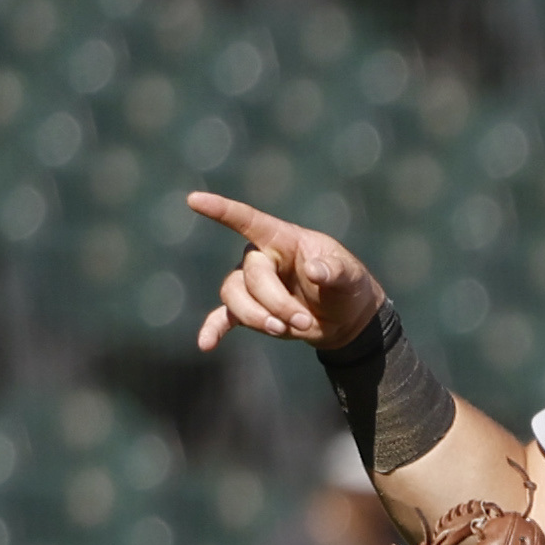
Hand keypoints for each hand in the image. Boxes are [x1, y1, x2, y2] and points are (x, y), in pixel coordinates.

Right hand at [188, 193, 387, 353]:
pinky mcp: (249, 311)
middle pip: (250, 276)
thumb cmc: (346, 286)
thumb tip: (314, 271)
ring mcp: (251, 285)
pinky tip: (206, 344)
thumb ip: (335, 271)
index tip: (194, 200)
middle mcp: (261, 259)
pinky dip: (214, 330)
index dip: (222, 210)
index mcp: (283, 240)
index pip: (249, 220)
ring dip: (257, 317)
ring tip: (285, 330)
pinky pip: (223, 317)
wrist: (345, 318)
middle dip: (276, 303)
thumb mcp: (350, 275)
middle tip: (303, 321)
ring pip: (234, 296)